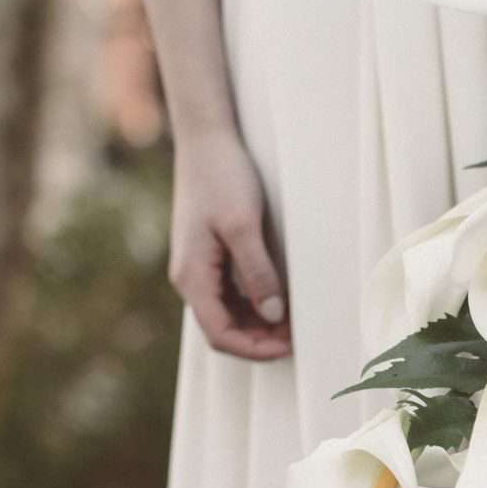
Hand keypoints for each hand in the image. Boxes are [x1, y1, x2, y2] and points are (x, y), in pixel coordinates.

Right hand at [169, 125, 292, 360]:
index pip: (219, 334)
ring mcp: (197, 267)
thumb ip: (257, 272)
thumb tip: (274, 314)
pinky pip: (229, 293)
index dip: (254, 348)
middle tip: (297, 336)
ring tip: (292, 321)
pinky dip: (253, 303)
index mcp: (192, 276)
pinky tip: (278, 299)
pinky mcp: (208, 256)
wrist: (205, 139)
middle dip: (258, 338)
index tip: (288, 345)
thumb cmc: (222, 176)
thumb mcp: (243, 225)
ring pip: (227, 313)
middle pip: (222, 329)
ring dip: (257, 323)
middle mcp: (189, 277)